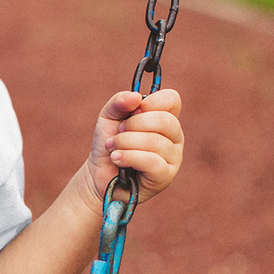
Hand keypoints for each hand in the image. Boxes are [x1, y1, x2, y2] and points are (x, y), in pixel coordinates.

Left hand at [85, 89, 183, 206]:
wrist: (98, 174)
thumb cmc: (110, 144)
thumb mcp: (108, 117)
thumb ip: (119, 102)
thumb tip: (136, 97)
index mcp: (166, 118)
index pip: (172, 99)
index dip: (150, 102)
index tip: (132, 112)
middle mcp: (175, 136)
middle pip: (165, 120)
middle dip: (133, 125)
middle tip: (118, 132)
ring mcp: (174, 157)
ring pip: (154, 142)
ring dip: (125, 142)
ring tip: (113, 148)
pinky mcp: (165, 175)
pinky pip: (151, 161)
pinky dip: (128, 157)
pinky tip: (117, 159)